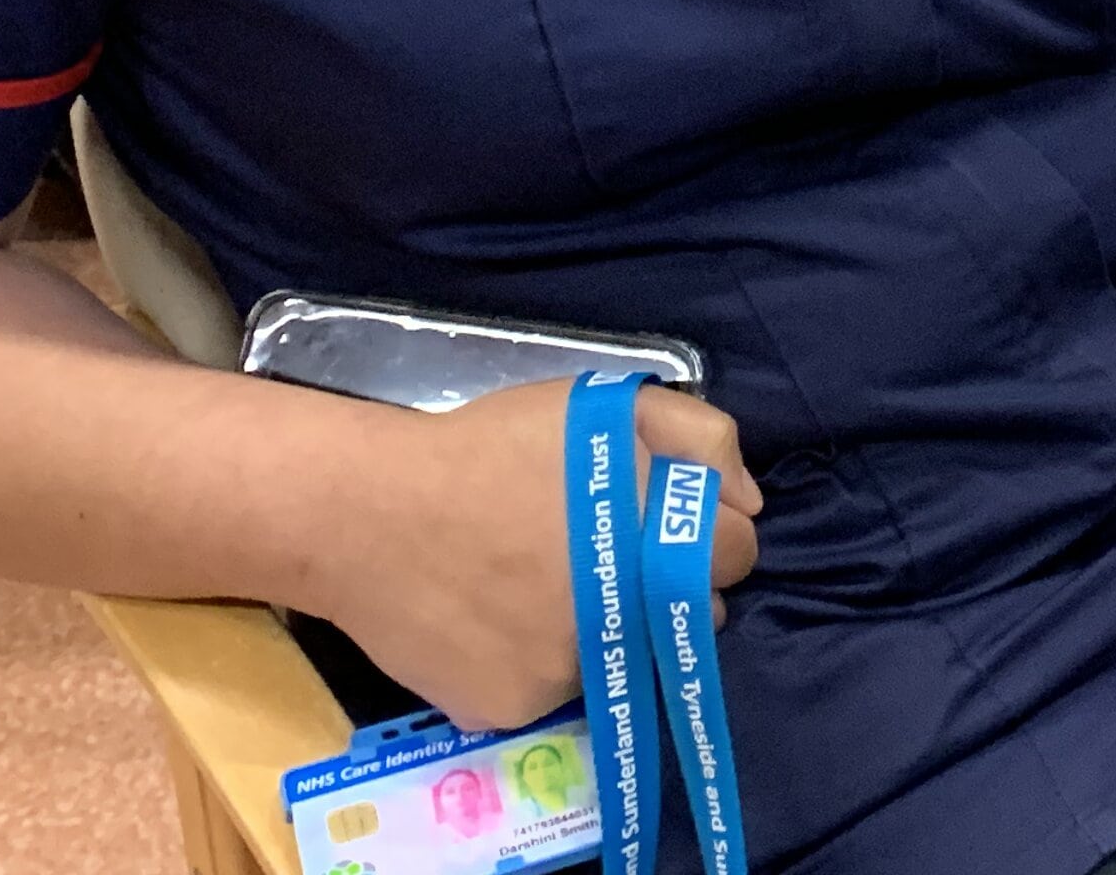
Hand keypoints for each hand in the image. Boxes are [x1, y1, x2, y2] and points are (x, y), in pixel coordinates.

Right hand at [323, 379, 760, 734]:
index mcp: (657, 538)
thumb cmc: (491, 448)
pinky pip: (551, 691)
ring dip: (606, 627)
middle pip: (692, 616)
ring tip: (541, 585)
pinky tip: (496, 620)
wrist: (366, 514)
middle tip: (611, 555)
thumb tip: (750, 503)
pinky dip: (536, 662)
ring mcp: (568, 672)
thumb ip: (700, 438)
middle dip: (669, 585)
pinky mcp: (514, 709)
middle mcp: (626, 615)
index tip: (668, 525)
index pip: (737, 554)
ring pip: (622, 657)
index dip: (708, 533)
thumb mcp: (606, 406)